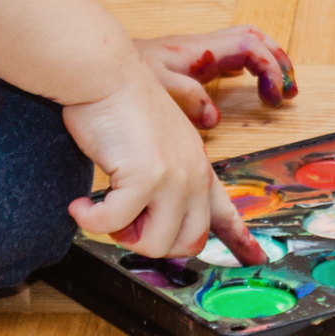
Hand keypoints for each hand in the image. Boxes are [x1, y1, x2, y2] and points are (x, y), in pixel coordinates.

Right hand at [64, 66, 267, 263]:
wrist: (106, 76)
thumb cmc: (122, 106)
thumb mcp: (159, 142)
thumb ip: (165, 176)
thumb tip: (147, 216)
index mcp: (198, 167)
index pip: (226, 212)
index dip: (240, 241)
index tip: (255, 259)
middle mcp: (193, 175)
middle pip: (187, 243)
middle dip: (150, 243)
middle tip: (123, 222)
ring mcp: (173, 178)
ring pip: (154, 243)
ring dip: (120, 234)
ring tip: (102, 208)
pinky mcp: (145, 178)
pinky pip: (113, 224)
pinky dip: (91, 220)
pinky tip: (79, 205)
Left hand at [136, 27, 298, 127]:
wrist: (96, 64)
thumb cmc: (120, 73)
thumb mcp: (153, 85)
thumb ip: (183, 97)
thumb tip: (214, 118)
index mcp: (199, 51)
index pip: (249, 46)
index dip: (268, 67)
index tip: (274, 96)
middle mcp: (202, 50)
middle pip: (253, 40)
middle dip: (277, 60)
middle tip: (290, 90)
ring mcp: (196, 57)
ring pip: (242, 48)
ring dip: (265, 64)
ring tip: (278, 92)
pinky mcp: (187, 68)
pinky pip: (227, 61)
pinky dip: (246, 72)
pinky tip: (246, 94)